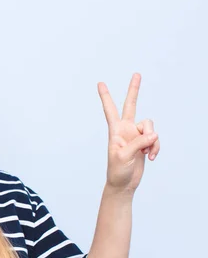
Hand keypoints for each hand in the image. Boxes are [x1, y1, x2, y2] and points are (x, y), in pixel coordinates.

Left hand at [98, 73, 159, 194]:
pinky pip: (156, 138)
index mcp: (115, 131)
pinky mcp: (145, 142)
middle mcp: (126, 129)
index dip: (106, 97)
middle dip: (134, 90)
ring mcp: (136, 135)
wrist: (124, 184)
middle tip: (137, 74)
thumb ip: (139, 142)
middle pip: (131, 105)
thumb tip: (153, 133)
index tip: (100, 83)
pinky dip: (156, 147)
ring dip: (152, 140)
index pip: (110, 110)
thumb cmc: (117, 171)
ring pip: (150, 127)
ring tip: (146, 153)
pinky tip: (151, 157)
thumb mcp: (124, 156)